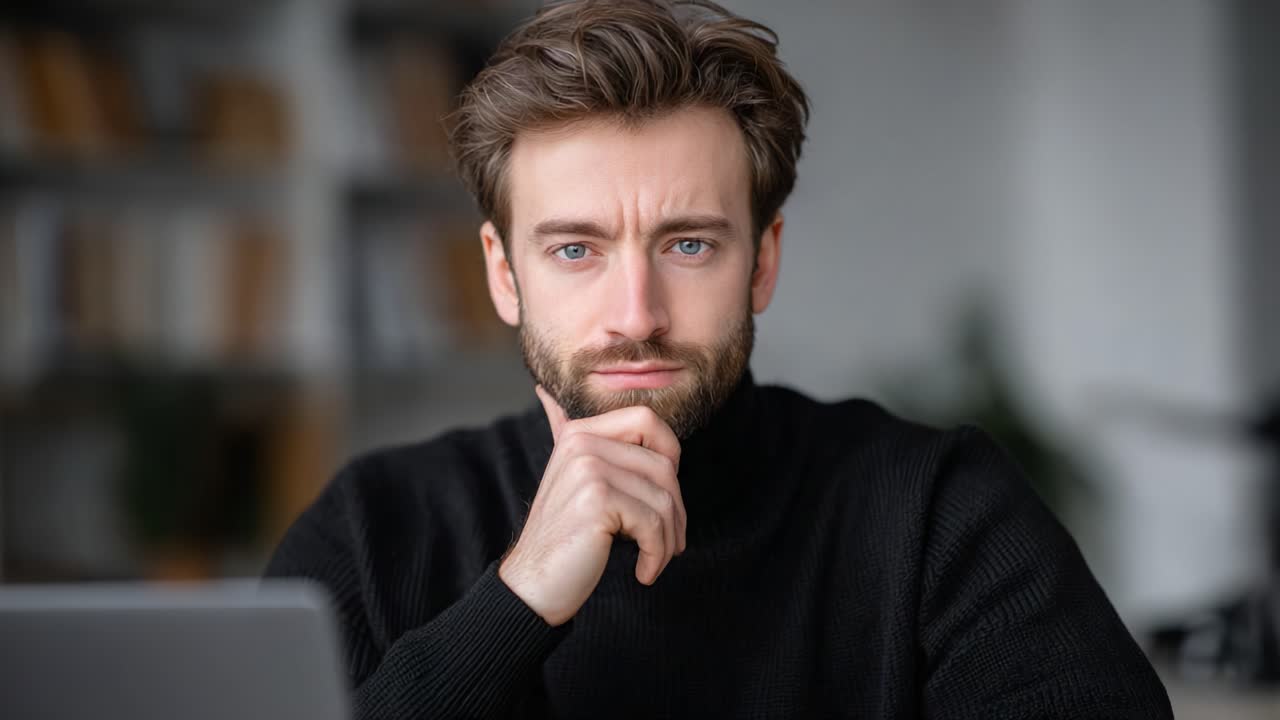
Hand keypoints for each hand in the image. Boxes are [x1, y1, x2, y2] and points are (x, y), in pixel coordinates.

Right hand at [498, 385, 686, 625]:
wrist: (532, 586)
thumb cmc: (566, 539)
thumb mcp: (572, 481)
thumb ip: (570, 438)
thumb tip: (546, 395)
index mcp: (580, 432)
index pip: (648, 420)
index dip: (670, 457)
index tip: (663, 497)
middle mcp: (582, 443)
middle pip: (664, 464)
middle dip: (676, 509)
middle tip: (669, 542)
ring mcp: (587, 469)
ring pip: (664, 498)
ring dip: (668, 539)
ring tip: (656, 559)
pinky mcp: (596, 500)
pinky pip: (653, 524)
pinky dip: (657, 555)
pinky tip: (645, 572)